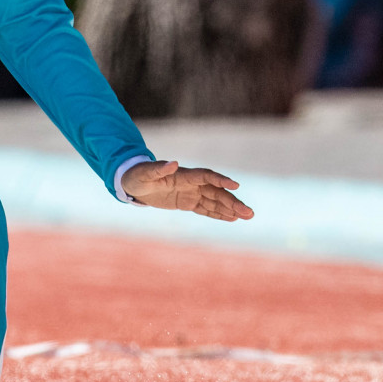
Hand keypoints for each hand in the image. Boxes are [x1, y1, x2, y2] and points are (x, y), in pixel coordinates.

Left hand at [121, 160, 253, 221]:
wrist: (133, 183)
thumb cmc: (138, 175)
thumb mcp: (144, 173)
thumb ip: (158, 169)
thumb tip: (173, 162)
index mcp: (183, 175)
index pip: (206, 176)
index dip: (220, 180)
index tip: (236, 186)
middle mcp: (191, 183)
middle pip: (216, 192)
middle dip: (232, 202)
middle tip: (249, 212)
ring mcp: (191, 193)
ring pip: (215, 202)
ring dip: (231, 208)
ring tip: (248, 216)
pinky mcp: (188, 203)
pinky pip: (206, 209)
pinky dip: (219, 214)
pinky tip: (233, 219)